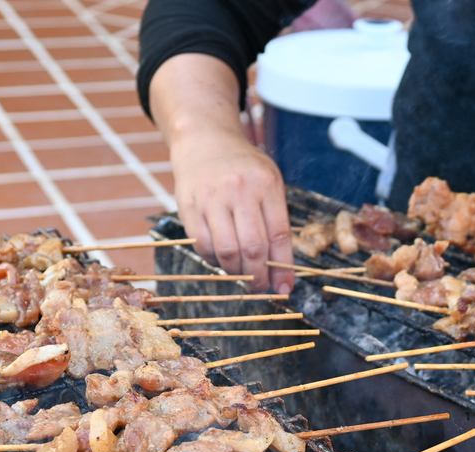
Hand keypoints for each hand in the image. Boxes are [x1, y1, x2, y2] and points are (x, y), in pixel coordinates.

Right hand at [150, 53, 292, 292]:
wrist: (204, 140)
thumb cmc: (243, 167)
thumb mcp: (269, 183)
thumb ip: (276, 222)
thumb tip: (281, 270)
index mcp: (266, 184)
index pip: (279, 235)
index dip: (283, 268)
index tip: (284, 288)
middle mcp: (239, 191)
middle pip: (252, 248)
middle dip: (259, 277)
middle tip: (261, 288)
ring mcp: (212, 198)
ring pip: (227, 252)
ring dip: (236, 272)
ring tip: (242, 274)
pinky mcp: (189, 206)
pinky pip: (203, 245)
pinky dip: (215, 261)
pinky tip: (222, 259)